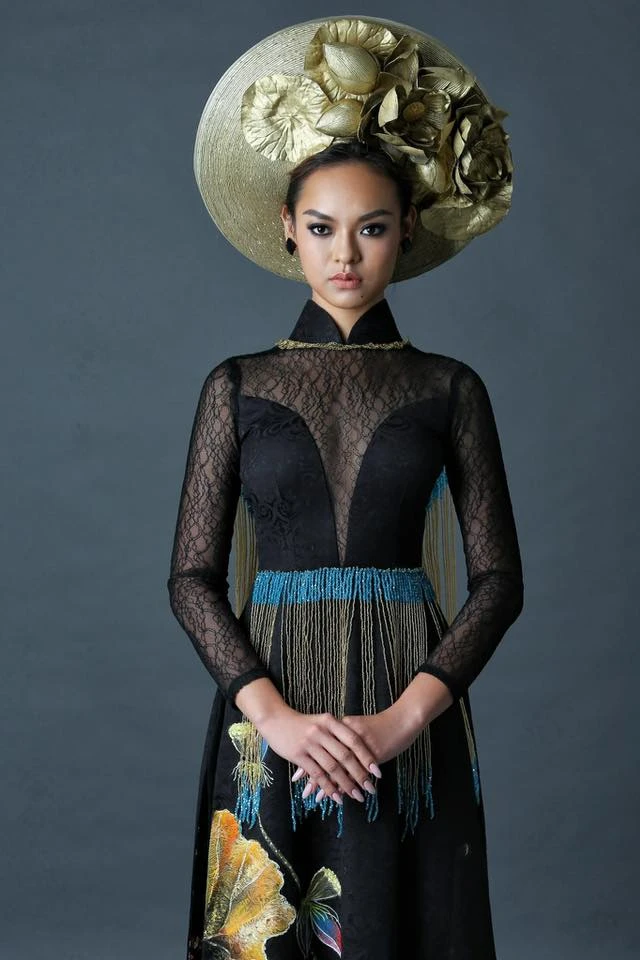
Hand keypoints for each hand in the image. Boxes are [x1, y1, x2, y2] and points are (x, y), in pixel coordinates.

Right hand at [258, 704, 382, 805]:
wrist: (276, 719)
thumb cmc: (302, 723)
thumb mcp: (321, 721)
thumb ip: (337, 732)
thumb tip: (357, 749)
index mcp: (330, 722)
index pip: (353, 740)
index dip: (366, 756)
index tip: (377, 771)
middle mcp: (322, 732)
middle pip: (345, 756)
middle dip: (360, 775)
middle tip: (371, 789)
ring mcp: (310, 743)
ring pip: (333, 768)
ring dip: (346, 784)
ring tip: (357, 796)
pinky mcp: (299, 755)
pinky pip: (317, 774)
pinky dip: (328, 787)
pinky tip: (336, 797)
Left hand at [291, 702, 422, 802]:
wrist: (405, 718)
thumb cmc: (383, 725)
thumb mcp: (360, 728)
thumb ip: (345, 738)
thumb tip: (330, 752)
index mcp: (342, 726)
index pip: (320, 747)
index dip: (309, 762)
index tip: (298, 776)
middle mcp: (347, 734)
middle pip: (326, 758)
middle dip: (315, 777)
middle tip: (305, 793)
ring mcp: (360, 744)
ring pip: (339, 767)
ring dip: (328, 785)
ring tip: (317, 799)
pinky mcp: (373, 752)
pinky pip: (356, 771)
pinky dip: (347, 784)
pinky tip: (340, 795)